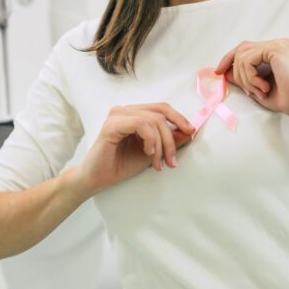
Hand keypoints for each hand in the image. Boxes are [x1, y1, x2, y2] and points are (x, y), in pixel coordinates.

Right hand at [80, 103, 194, 195]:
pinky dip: (150, 139)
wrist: (97, 179)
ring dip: (161, 144)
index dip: (179, 118)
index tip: (191, 132)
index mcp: (133, 114)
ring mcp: (117, 115)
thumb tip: (189, 132)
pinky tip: (148, 153)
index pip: (161, 108)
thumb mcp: (152, 152)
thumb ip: (168, 141)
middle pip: (160, 114)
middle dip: (171, 139)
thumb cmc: (121, 165)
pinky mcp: (111, 125)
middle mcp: (125, 110)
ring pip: (153, 120)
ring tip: (157, 163)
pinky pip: (140, 124)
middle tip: (172, 161)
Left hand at [214, 38, 288, 119]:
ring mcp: (277, 44)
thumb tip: (224, 71)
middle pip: (241, 49)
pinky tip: (263, 87)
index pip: (245, 48)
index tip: (218, 72)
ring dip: (245, 78)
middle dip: (235, 70)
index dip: (229, 59)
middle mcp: (277, 44)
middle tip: (248, 91)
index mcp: (275, 51)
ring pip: (242, 55)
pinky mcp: (276, 48)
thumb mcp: (257, 87)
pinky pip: (248, 59)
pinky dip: (250, 76)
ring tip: (259, 91)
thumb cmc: (286, 99)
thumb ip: (242, 77)